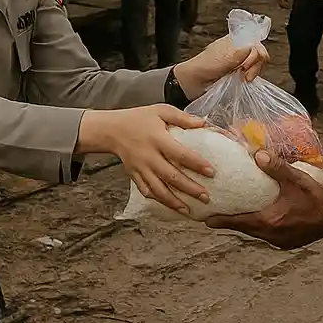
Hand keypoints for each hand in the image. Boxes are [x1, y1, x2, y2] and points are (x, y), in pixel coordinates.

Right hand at [77, 105, 214, 216]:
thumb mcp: (160, 111)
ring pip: (159, 190)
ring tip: (189, 211)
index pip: (181, 154)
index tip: (211, 172)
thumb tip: (203, 123)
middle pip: (172, 177)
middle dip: (190, 189)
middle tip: (206, 197)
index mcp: (158, 140)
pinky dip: (158, 201)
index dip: (197, 164)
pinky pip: (146, 191)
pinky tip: (169, 206)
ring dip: (174, 202)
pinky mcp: (134, 176)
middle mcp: (149, 157)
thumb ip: (182, 118)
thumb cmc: (138, 118)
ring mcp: (140, 169)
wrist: (112, 130)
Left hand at [172, 35, 269, 98]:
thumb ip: (237, 53)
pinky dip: (251, 78)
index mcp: (235, 41)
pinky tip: (244, 81)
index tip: (246, 65)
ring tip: (243, 79)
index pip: (255, 42)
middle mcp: (240, 50)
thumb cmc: (203, 67)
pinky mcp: (240, 74)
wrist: (192, 83)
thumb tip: (252, 48)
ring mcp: (241, 62)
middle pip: (260, 53)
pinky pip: (253, 74)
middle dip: (256, 64)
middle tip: (245, 75)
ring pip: (258, 64)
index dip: (255, 53)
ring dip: (254, 72)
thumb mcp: (221, 58)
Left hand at [207, 151, 322, 249]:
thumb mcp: (297, 180)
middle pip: (243, 229)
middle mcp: (271, 235)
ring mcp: (279, 242)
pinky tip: (258, 218)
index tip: (204, 220)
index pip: (238, 222)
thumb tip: (258, 154)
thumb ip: (277, 167)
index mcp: (269, 221)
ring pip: (254, 233)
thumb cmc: (317, 199)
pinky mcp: (286, 243)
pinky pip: (265, 235)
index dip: (220, 221)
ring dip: (244, 225)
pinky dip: (257, 227)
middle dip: (228, 222)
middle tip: (212, 217)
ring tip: (232, 216)